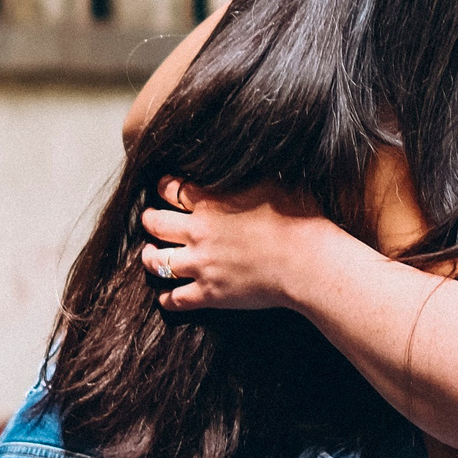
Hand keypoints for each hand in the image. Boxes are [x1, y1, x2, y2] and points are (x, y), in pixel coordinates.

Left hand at [136, 180, 342, 311]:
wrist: (308, 261)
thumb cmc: (299, 219)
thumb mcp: (272, 182)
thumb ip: (248, 174)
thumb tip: (245, 158)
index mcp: (211, 202)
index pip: (171, 189)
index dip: (163, 187)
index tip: (162, 188)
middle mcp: (198, 232)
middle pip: (155, 223)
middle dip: (149, 219)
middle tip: (150, 219)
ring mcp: (201, 264)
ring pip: (156, 261)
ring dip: (149, 257)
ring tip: (150, 254)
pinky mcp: (209, 294)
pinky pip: (175, 299)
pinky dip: (166, 298)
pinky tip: (166, 296)